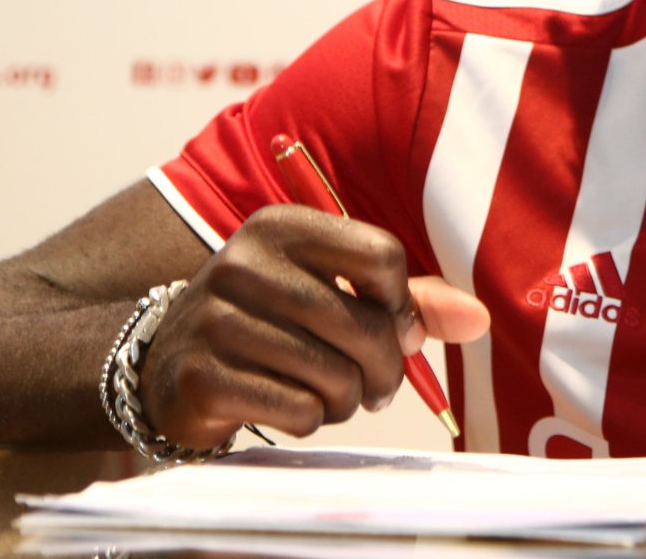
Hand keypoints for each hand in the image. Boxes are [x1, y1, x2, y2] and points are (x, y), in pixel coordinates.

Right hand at [138, 206, 488, 446]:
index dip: (402, 304)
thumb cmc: (272, 322)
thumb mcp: (331, 291)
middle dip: (384, 368)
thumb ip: (407, 301)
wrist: (167, 362)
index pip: (382, 256)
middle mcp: (243, 262)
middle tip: (375, 383)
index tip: (395, 328)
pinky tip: (290, 406)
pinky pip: (298, 411)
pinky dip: (309, 419)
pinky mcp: (201, 376)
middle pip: (364, 325)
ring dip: (346, 398)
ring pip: (333, 375)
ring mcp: (216, 319)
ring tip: (330, 392)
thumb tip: (478, 318)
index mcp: (282, 226)